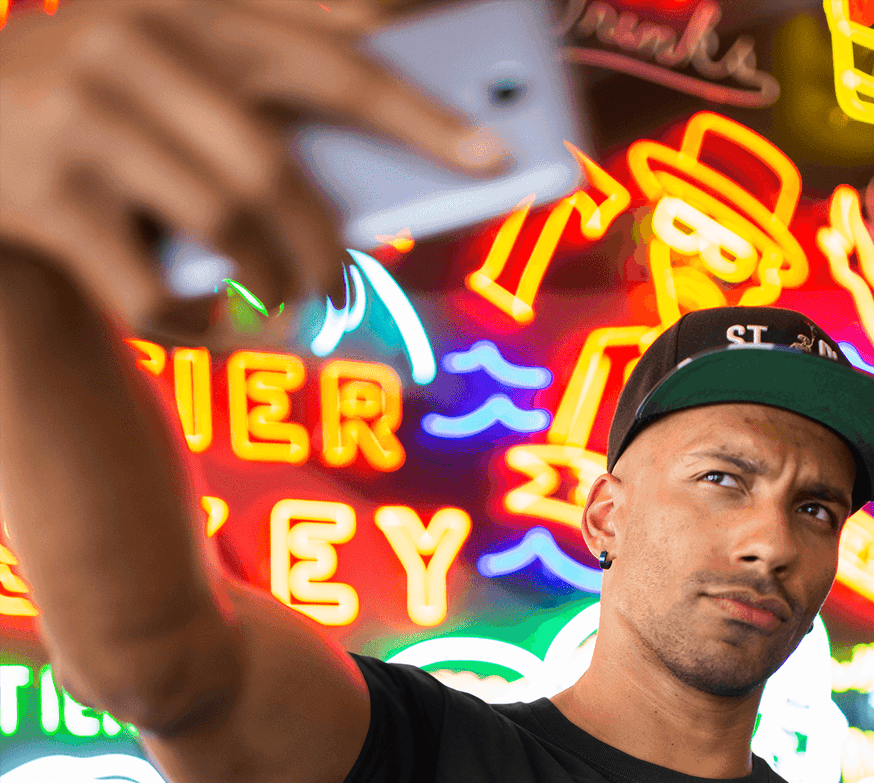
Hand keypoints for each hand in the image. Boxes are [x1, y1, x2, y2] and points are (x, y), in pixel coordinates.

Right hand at [0, 0, 507, 338]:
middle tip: (346, 284)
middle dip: (328, 240)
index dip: (414, 105)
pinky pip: (153, 290)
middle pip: (276, 160)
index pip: (329, 49)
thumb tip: (366, 201)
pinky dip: (190, 326)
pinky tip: (198, 325)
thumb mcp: (173, 76)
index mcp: (190, 1)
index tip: (491, 152)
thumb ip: (261, 106)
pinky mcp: (50, 196)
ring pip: (224, 231)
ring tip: (279, 300)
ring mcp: (87, 116)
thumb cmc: (101, 118)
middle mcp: (137, 40)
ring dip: (263, 285)